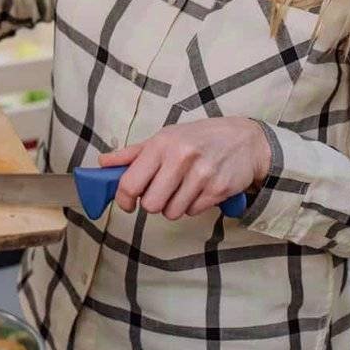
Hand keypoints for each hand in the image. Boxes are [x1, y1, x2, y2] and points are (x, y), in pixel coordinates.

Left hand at [99, 118, 271, 219]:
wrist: (245, 140)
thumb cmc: (200, 138)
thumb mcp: (166, 137)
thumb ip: (133, 154)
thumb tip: (104, 163)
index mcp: (162, 144)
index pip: (130, 183)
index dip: (124, 199)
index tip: (128, 203)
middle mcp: (181, 158)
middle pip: (151, 205)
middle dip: (154, 203)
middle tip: (162, 191)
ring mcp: (201, 175)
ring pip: (172, 212)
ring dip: (174, 206)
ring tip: (184, 188)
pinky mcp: (218, 189)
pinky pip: (193, 212)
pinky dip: (193, 205)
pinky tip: (200, 189)